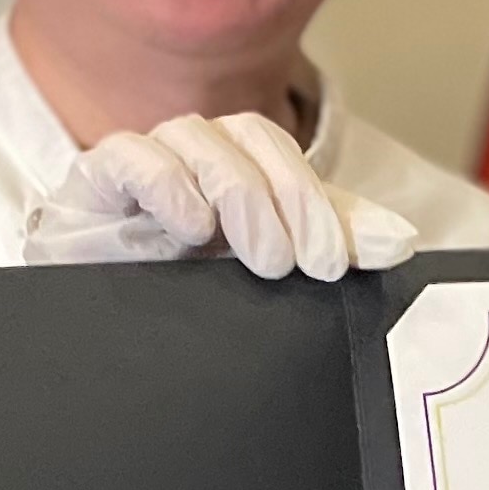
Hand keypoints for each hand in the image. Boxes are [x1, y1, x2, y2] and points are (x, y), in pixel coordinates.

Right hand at [23, 111, 418, 281]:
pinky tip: (190, 229)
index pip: (281, 151)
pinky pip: (127, 155)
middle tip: (297, 263)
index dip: (315, 198)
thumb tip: (399, 240)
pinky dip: (166, 184)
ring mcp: (138, 168)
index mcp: (233, 170)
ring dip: (239, 192)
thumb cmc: (186, 301)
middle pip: (244, 136)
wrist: (104, 354)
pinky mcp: (90, 188)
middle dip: (284, 197)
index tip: (333, 261)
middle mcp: (188, 159)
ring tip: (258, 257)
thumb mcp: (269, 271)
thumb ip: (329, 246)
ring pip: (192, 137)